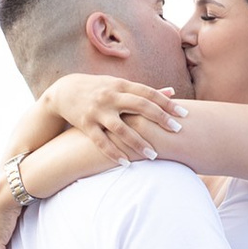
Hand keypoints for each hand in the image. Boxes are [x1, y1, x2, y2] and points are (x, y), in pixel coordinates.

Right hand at [43, 73, 183, 161]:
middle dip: (160, 119)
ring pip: (121, 129)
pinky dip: (113, 153)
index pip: (148, 93)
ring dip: (138, 143)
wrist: (63, 90)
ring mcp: (97, 111)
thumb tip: (172, 92)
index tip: (184, 114)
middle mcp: (110, 97)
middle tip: (177, 131)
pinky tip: (126, 163)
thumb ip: (144, 91)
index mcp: (121, 85)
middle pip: (139, 107)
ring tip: (154, 156)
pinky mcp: (85, 125)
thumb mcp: (120, 85)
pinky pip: (101, 142)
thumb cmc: (99, 88)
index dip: (167, 103)